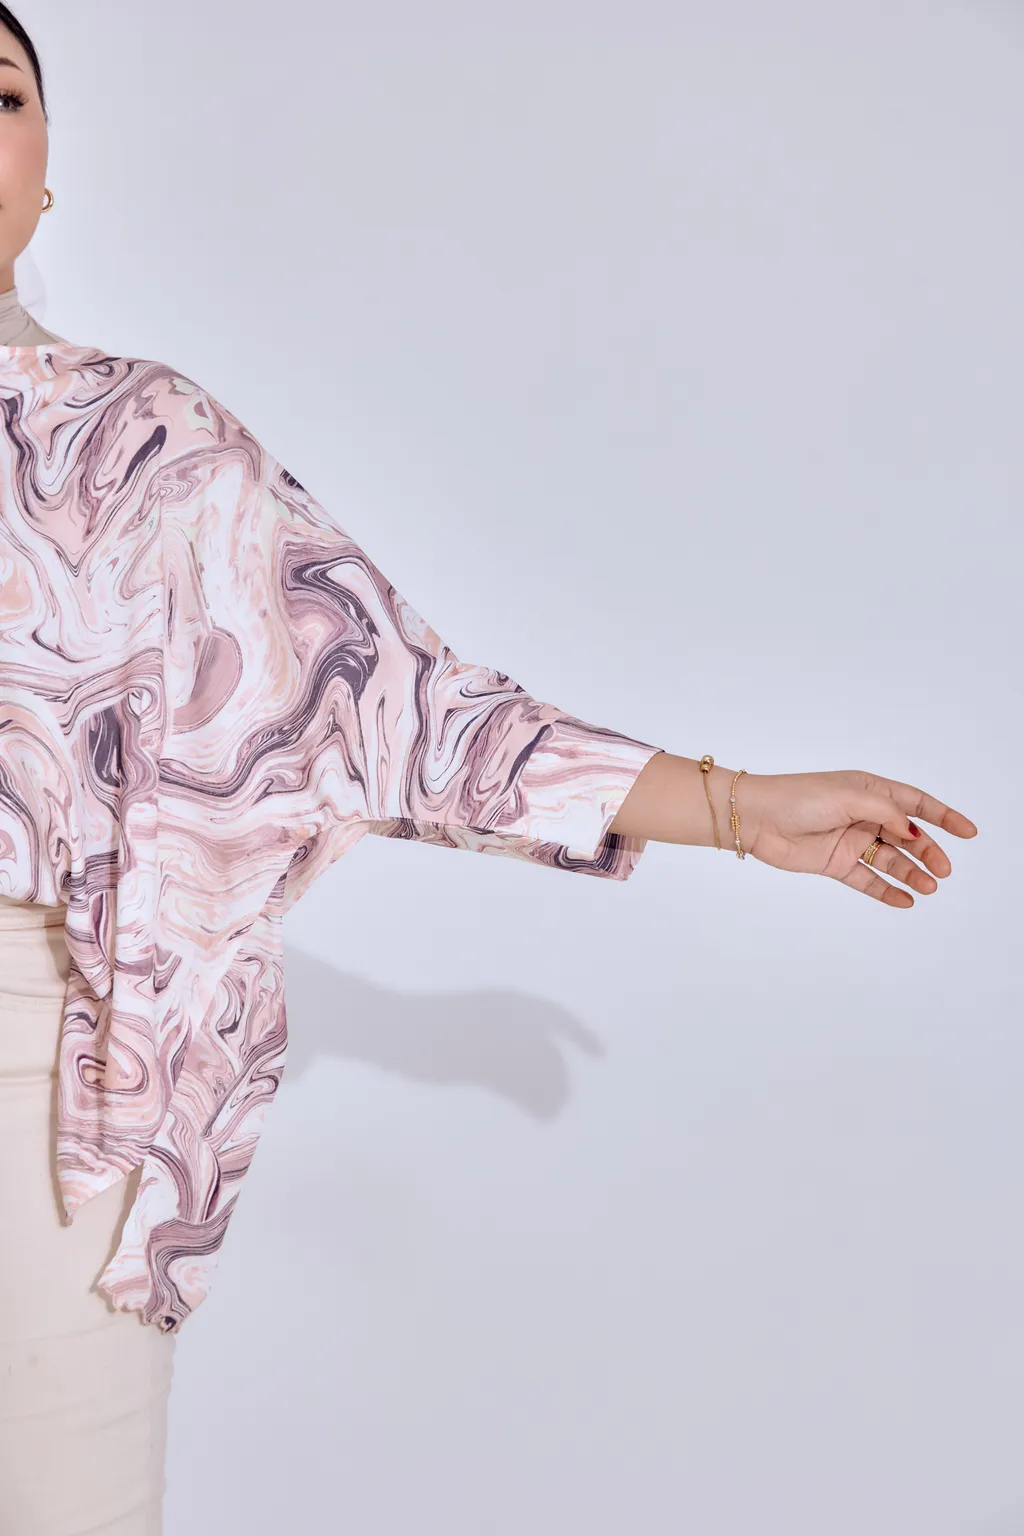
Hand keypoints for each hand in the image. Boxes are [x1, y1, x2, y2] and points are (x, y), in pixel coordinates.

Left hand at [739, 770, 977, 906]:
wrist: (756, 819)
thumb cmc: (799, 797)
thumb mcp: (849, 797)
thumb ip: (886, 812)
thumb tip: (913, 831)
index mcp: (870, 791)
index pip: (916, 803)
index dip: (944, 816)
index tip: (969, 832)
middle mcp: (864, 815)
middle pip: (908, 836)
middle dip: (929, 852)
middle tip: (943, 870)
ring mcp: (851, 841)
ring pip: (891, 860)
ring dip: (912, 873)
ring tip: (929, 887)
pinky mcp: (836, 863)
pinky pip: (868, 880)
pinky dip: (887, 890)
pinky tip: (907, 900)